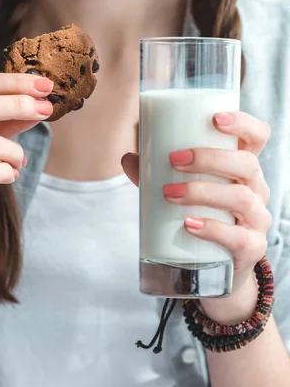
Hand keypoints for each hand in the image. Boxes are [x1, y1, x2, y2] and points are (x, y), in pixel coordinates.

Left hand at [122, 111, 271, 323]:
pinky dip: (212, 229)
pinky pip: (238, 237)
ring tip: (170, 193)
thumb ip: (156, 173)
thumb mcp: (182, 189)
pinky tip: (189, 225)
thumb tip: (128, 158)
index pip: (258, 136)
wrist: (214, 268)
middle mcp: (257, 189)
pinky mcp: (252, 248)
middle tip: (174, 160)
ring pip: (241, 198)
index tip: (215, 118)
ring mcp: (258, 219)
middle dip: (209, 158)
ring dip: (202, 192)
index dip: (243, 123)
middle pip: (247, 164)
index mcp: (243, 167)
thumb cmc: (201, 215)